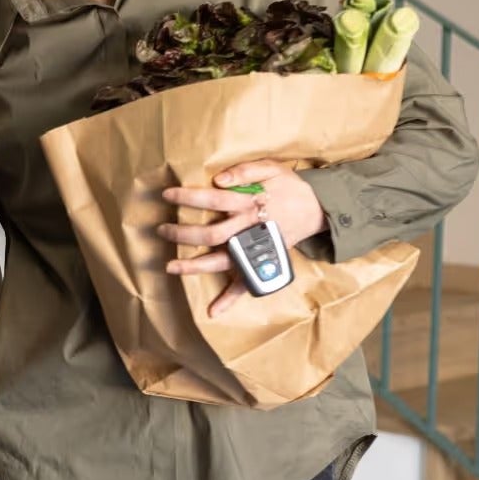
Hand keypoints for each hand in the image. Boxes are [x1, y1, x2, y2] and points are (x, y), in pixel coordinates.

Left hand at [158, 159, 327, 315]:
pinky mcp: (262, 262)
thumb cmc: (290, 187)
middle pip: (212, 235)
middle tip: (161, 230)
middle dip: (183, 234)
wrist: (317, 210)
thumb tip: (219, 179)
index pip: (214, 200)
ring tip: (169, 266)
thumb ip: (247, 170)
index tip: (167, 195)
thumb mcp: (273, 168)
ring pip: (222, 261)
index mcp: (250, 205)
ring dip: (194, 266)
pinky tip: (213, 311)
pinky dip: (230, 300)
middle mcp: (249, 229)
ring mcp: (254, 249)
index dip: (189, 198)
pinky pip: (246, 284)